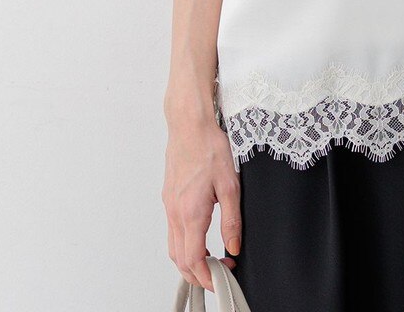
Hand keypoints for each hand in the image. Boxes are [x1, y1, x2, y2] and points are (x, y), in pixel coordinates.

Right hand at [162, 118, 242, 292]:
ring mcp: (169, 206)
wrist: (190, 125)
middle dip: (197, 275)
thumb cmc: (210, 147)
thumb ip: (232, 220)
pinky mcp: (169, 198)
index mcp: (191, 213)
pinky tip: (198, 239)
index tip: (222, 280)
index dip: (207, 277)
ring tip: (210, 262)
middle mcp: (175, 213)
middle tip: (218, 276)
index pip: (194, 260)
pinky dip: (183, 245)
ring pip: (173, 247)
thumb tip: (234, 246)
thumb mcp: (231, 184)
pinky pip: (172, 231)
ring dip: (189, 262)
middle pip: (179, 259)